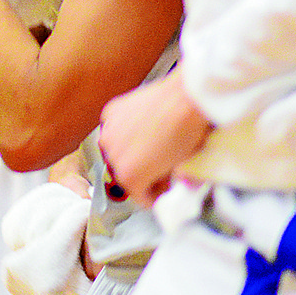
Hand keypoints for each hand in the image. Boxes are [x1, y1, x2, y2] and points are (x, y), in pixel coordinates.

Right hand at [98, 68, 212, 206]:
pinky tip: (143, 129)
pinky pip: (114, 130)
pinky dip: (125, 132)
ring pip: (116, 152)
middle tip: (160, 168)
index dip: (154, 195)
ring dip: (131, 153)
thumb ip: (170, 181)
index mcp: (130, 175)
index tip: (161, 189)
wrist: (185, 98)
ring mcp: (109, 132)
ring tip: (152, 146)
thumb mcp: (182, 168)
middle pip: (125, 174)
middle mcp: (112, 155)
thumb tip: (169, 182)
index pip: (139, 196)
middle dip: (143, 173)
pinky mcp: (110, 113)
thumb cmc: (187, 130)